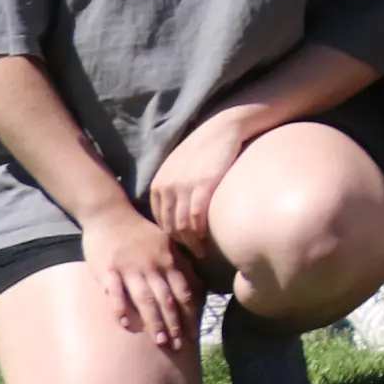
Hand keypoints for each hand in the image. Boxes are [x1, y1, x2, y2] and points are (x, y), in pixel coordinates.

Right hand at [77, 205, 199, 351]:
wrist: (109, 213)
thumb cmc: (140, 231)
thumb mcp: (167, 242)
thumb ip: (182, 263)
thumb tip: (199, 285)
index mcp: (168, 259)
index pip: (183, 291)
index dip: (189, 313)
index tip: (193, 333)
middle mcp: (152, 265)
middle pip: (166, 299)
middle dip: (174, 323)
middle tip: (179, 345)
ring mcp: (129, 268)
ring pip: (145, 298)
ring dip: (153, 321)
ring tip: (160, 341)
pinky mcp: (108, 270)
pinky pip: (115, 292)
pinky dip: (120, 307)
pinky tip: (125, 324)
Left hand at [146, 110, 250, 260]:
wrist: (225, 127)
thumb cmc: (207, 148)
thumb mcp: (181, 167)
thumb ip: (175, 188)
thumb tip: (180, 210)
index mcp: (158, 185)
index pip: (160, 221)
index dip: (172, 237)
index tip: (185, 247)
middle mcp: (166, 187)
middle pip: (169, 226)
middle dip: (180, 244)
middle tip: (193, 256)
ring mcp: (183, 187)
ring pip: (182, 226)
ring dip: (191, 243)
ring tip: (202, 253)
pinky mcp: (202, 185)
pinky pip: (196, 217)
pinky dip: (201, 232)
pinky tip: (208, 238)